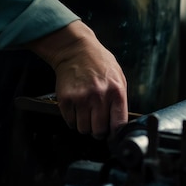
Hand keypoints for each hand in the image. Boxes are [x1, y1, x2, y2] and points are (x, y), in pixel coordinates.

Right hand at [28, 21, 127, 138]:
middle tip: (98, 127)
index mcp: (116, 92)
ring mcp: (81, 98)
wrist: (76, 50)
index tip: (113, 134)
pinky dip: (73, 120)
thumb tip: (119, 122)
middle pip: (99, 131)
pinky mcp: (66, 99)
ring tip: (87, 116)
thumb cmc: (99, 63)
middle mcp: (99, 96)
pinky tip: (77, 111)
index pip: (118, 124)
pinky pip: (70, 122)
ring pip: (83, 129)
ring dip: (85, 127)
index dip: (115, 133)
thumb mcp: (118, 77)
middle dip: (99, 132)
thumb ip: (120, 99)